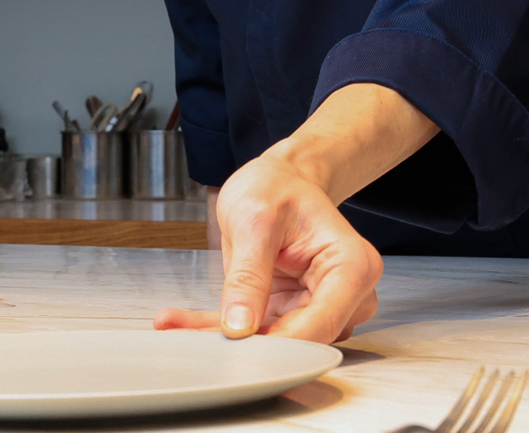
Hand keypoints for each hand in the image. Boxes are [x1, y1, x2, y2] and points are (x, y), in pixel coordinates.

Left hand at [152, 83, 435, 343]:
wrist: (280, 181)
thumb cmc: (277, 188)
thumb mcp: (255, 220)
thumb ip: (249, 275)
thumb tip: (239, 326)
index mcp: (352, 267)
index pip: (320, 325)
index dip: (277, 344)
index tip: (231, 347)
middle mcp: (346, 295)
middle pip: (299, 341)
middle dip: (245, 343)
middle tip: (188, 336)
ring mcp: (320, 307)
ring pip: (272, 342)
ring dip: (224, 336)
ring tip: (176, 322)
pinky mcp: (293, 313)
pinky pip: (256, 331)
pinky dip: (218, 328)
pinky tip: (180, 322)